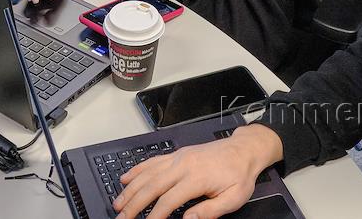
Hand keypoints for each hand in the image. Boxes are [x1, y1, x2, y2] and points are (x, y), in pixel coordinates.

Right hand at [113, 126, 282, 218]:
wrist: (243, 150)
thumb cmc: (239, 175)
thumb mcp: (233, 198)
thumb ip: (209, 210)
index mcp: (197, 177)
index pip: (168, 200)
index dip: (155, 215)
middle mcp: (183, 165)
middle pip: (151, 185)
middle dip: (134, 203)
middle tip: (121, 217)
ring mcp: (178, 157)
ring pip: (148, 172)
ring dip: (130, 188)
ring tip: (118, 202)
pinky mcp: (177, 154)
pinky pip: (152, 161)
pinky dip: (137, 169)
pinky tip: (126, 177)